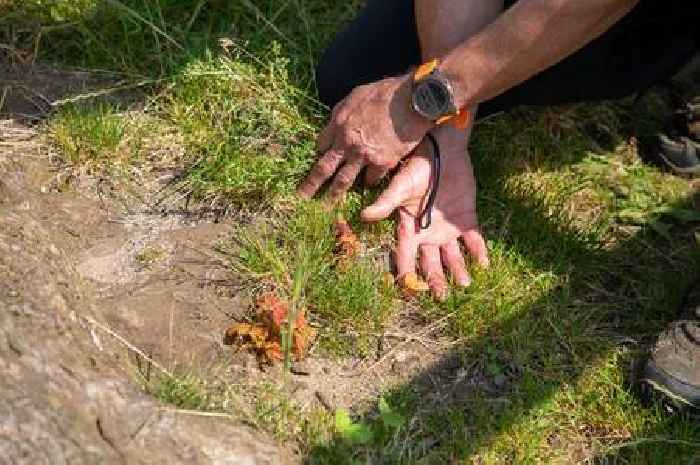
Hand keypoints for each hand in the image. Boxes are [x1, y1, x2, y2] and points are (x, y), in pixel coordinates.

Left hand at [298, 74, 430, 199]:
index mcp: (339, 123)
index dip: (318, 153)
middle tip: (300, 199)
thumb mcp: (356, 95)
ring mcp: (364, 155)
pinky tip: (369, 185)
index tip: (317, 160)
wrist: (412, 100)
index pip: (320, 145)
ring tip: (326, 209)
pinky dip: (370, 182)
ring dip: (334, 196)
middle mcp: (347, 143)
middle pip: (323, 168)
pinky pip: (372, 179)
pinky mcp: (383, 163)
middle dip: (310, 185)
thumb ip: (343, 110)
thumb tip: (336, 122)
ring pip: (344, 181)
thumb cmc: (387, 93)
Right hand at [361, 140, 488, 299]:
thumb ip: (386, 203)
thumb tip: (363, 216)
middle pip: (430, 263)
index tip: (408, 291)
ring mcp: (447, 227)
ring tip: (464, 284)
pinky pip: (473, 239)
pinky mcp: (465, 218)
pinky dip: (478, 250)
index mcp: (409, 228)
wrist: (442, 150)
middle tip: (441, 297)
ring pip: (453, 256)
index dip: (406, 273)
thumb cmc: (417, 167)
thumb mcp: (400, 187)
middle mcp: (427, 233)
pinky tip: (483, 263)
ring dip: (458, 270)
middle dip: (435, 280)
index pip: (405, 256)